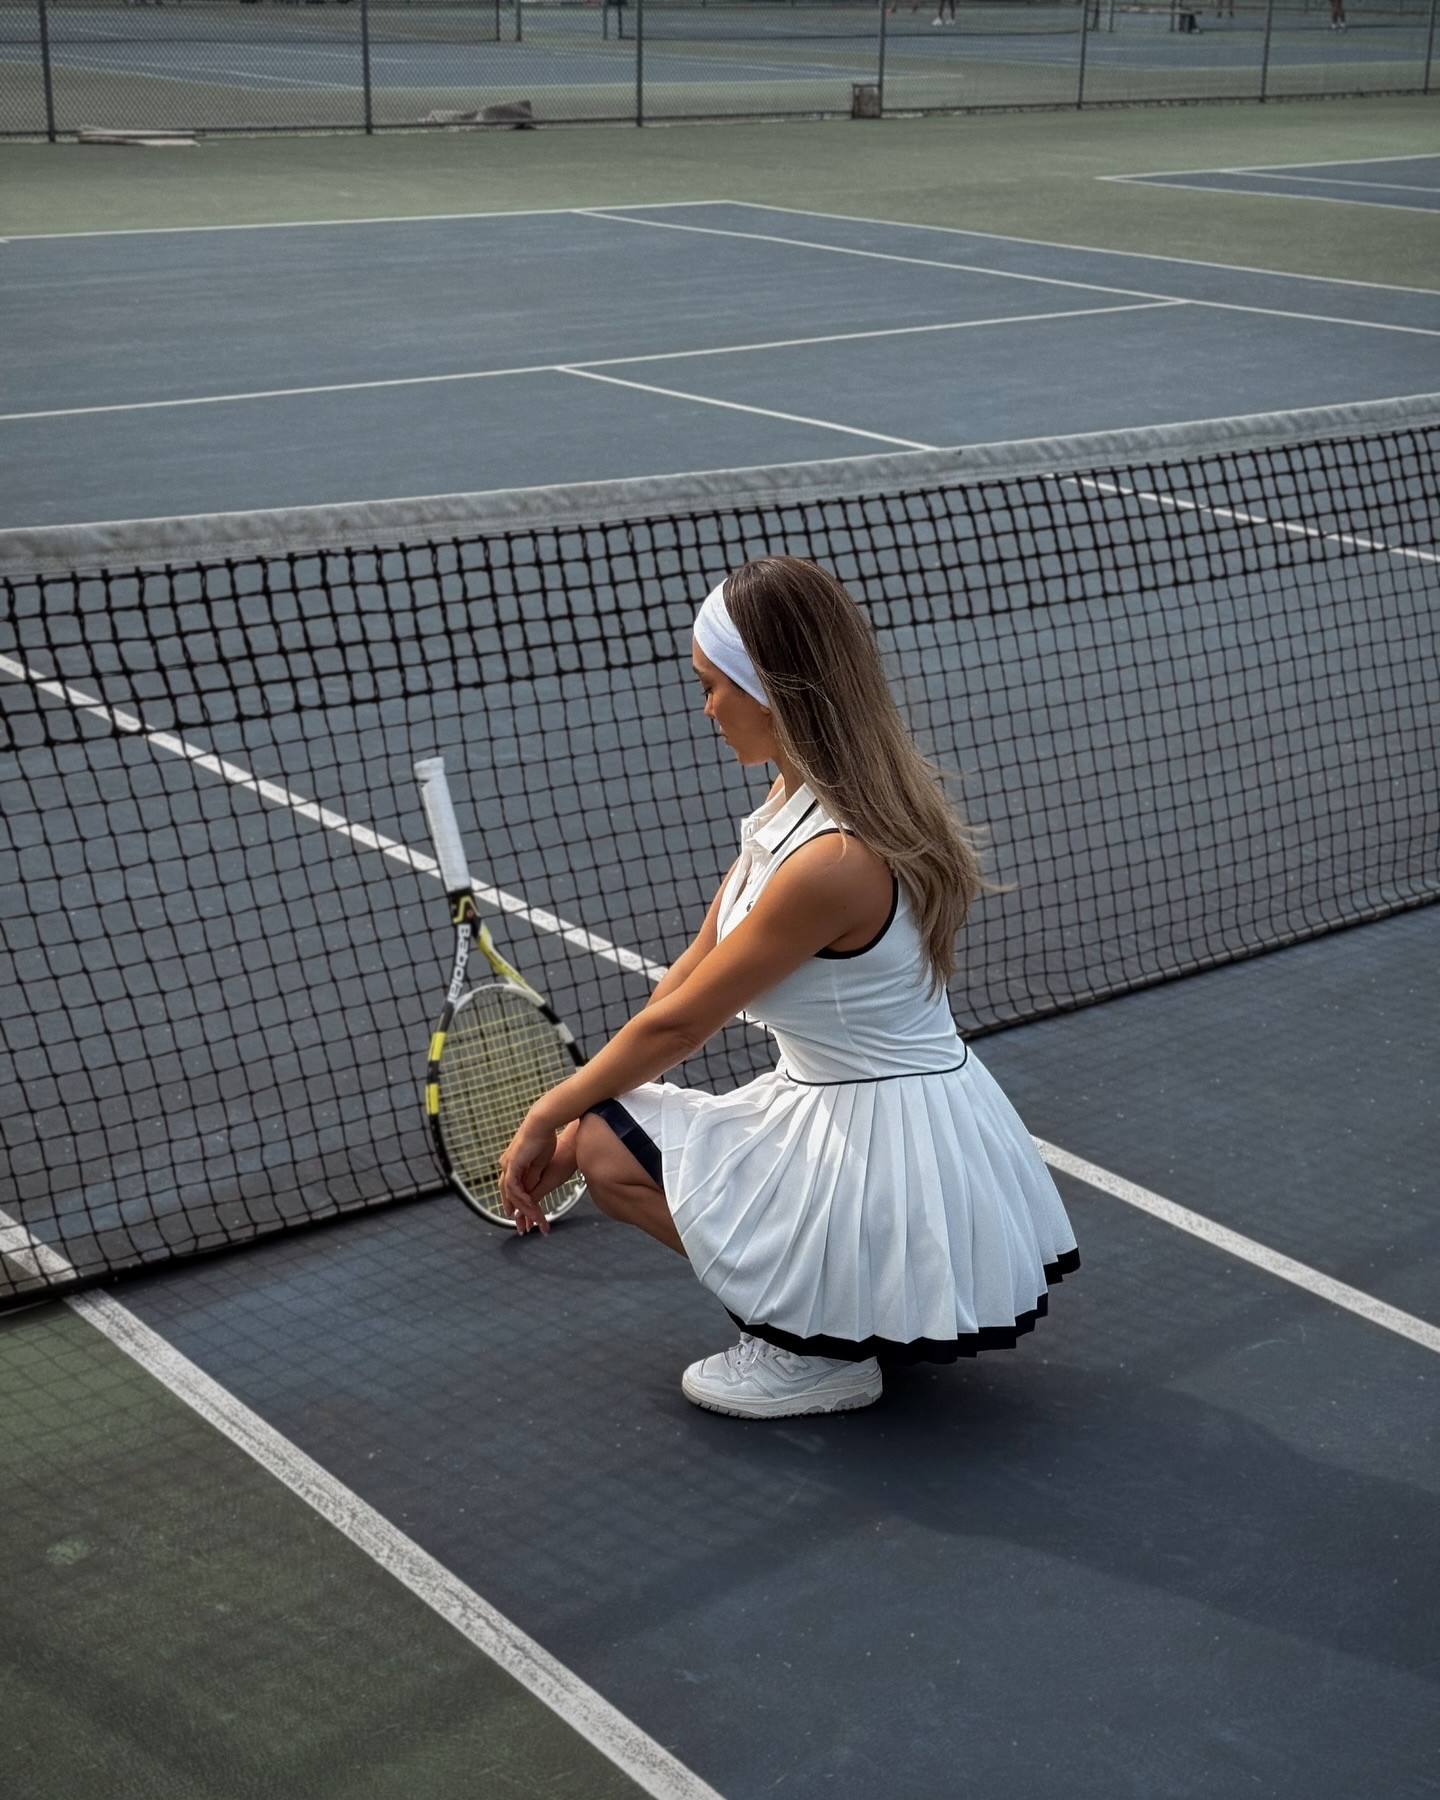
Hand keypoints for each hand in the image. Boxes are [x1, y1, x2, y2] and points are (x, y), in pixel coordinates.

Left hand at [498, 1109, 572, 1234]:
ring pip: (512, 1194)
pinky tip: (529, 1206)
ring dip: (523, 1209)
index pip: (513, 1190)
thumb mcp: (540, 1165)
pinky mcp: (512, 1164)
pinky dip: (521, 1198)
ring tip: (532, 1221)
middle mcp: (507, 1166)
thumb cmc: (545, 1138)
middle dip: (518, 1214)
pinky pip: (514, 1187)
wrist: (542, 1123)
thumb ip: (533, 1178)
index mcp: (513, 1164)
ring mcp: (507, 1164)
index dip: (519, 1206)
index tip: (526, 1219)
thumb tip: (531, 1193)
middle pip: (509, 1195)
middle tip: (524, 1228)